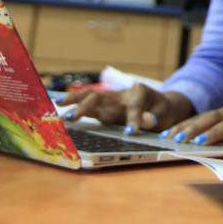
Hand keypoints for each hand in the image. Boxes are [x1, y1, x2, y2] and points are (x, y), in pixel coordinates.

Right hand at [62, 83, 193, 132]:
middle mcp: (121, 94)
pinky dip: (75, 108)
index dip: (134, 117)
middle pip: (100, 96)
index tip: (132, 131)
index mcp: (139, 92)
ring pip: (89, 98)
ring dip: (74, 102)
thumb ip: (155, 117)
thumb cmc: (164, 109)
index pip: (134, 105)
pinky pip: (89, 108)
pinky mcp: (105, 109)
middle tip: (72, 117)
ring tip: (58, 106)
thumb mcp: (164, 113)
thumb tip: (149, 122)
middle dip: (85, 106)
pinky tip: (60, 110)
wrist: (162, 105)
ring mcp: (111, 101)